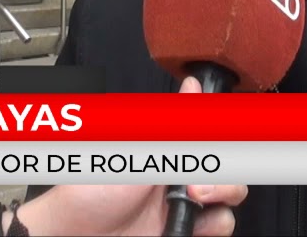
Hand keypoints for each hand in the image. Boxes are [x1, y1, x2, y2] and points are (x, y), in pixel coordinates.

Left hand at [12, 77, 246, 235]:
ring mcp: (184, 205)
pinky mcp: (182, 232)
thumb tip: (193, 85)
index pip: (212, 134)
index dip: (228, 135)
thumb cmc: (93, 190)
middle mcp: (180, 173)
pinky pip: (218, 226)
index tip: (231, 137)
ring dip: (223, 196)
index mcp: (168, 147)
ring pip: (230, 196)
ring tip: (195, 201)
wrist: (75, 235)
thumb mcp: (135, 149)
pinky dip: (214, 225)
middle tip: (195, 181)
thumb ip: (171, 122)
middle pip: (230, 164)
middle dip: (224, 169)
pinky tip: (193, 224)